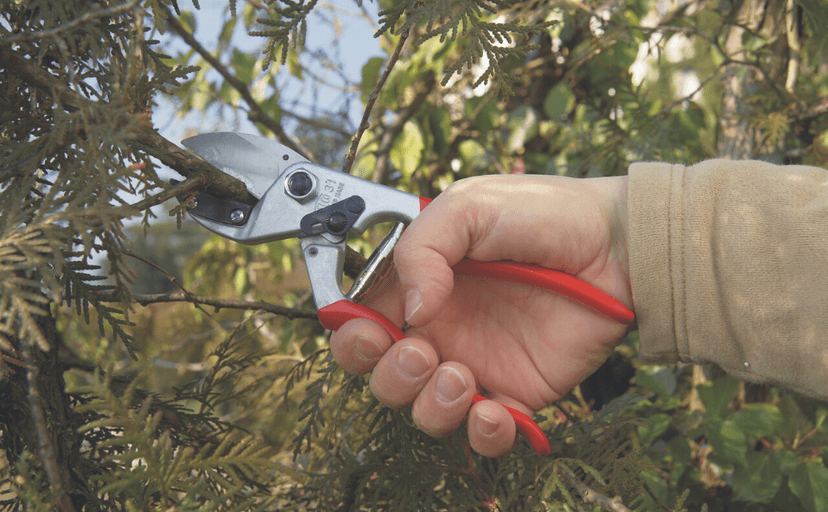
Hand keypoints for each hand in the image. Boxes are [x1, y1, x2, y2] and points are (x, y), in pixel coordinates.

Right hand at [330, 174, 633, 456]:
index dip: (352, 337)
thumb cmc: (543, 214)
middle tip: (421, 350)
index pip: (362, 324)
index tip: (366, 331)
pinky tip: (493, 411)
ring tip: (460, 376)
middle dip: (388, 374)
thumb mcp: (470, 206)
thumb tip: (410, 311)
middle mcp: (440, 329)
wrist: (616, 244)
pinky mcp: (516, 392)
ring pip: (424, 411)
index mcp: (418, 287)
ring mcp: (476, 363)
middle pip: (382, 376)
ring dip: (428, 405)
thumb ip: (421, 248)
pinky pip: (484, 432)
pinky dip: (481, 434)